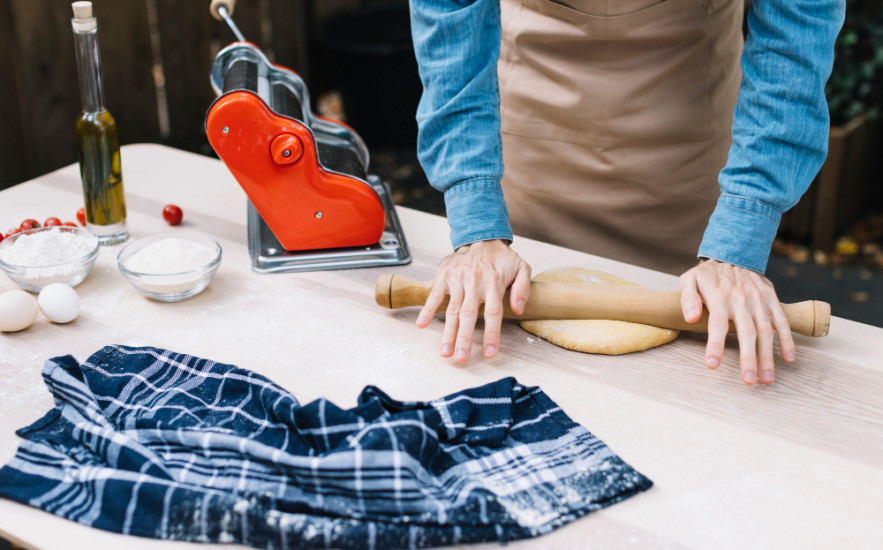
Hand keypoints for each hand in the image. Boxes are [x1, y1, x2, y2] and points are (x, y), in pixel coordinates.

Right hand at [416, 240, 531, 361]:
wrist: (481, 238)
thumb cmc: (502, 259)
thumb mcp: (522, 268)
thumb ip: (523, 288)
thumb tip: (519, 309)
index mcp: (494, 282)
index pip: (493, 312)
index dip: (491, 333)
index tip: (489, 352)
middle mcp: (474, 282)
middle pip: (469, 315)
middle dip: (464, 338)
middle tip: (461, 358)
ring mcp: (457, 279)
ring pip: (452, 310)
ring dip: (447, 332)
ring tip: (445, 352)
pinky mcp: (445, 277)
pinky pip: (435, 295)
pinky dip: (427, 310)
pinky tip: (421, 325)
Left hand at [679, 259, 794, 384]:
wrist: (734, 254)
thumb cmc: (708, 274)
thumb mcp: (690, 279)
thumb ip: (688, 298)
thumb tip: (690, 318)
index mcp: (719, 298)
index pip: (717, 325)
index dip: (715, 345)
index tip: (713, 365)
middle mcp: (741, 301)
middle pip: (747, 333)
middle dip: (748, 358)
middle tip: (749, 381)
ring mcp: (759, 301)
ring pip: (766, 331)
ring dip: (768, 356)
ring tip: (767, 378)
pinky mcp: (771, 299)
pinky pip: (781, 321)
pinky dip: (787, 339)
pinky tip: (788, 358)